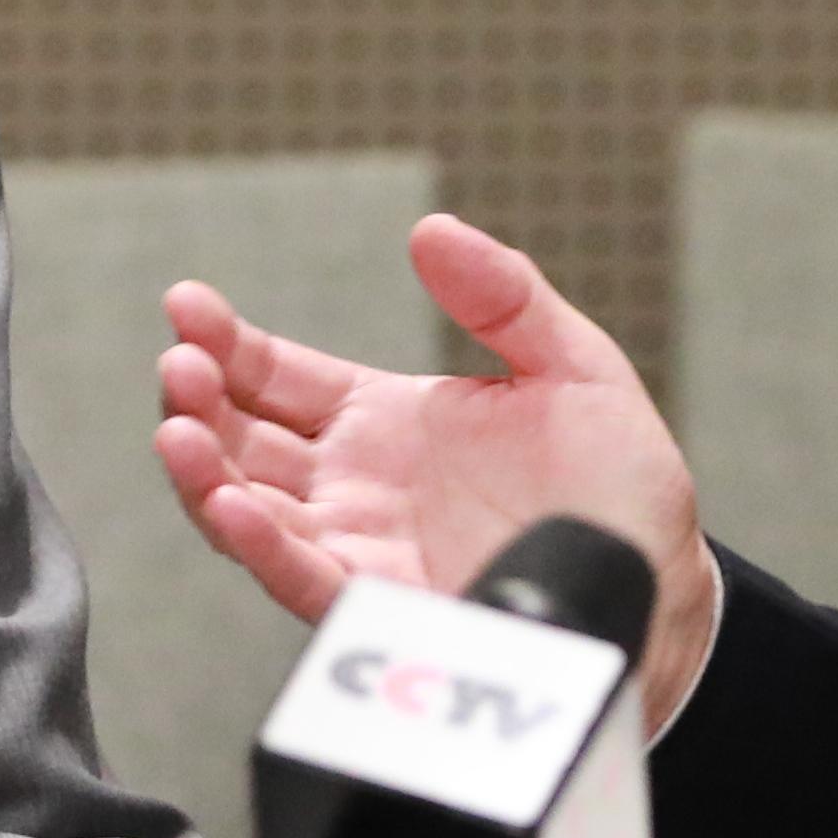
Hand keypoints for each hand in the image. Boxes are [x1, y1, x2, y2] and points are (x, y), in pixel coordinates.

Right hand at [159, 211, 720, 732]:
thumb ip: (504, 298)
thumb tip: (432, 229)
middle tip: (180, 363)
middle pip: (243, 440)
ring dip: (205, 472)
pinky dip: (260, 546)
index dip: (226, 342)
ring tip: (179, 430)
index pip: (275, 376)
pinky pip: (304, 577)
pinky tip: (230, 506)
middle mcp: (353, 486)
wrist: (658, 585)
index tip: (186, 305)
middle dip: (199, 400)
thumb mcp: (572, 367)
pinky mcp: (384, 608)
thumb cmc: (616, 486)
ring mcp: (361, 547)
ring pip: (251, 511)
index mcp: (382, 422)